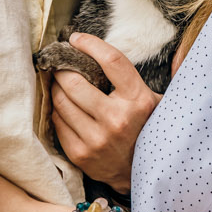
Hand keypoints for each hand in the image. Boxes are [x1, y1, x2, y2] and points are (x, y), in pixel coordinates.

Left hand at [51, 34, 158, 188]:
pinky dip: (58, 110)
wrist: (140, 173)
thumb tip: (119, 49)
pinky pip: (58, 122)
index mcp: (138, 100)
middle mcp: (117, 119)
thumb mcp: (155, 101)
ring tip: (59, 82)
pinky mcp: (80, 153)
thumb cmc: (145, 128)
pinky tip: (64, 105)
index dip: (90, 44)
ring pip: (61, 101)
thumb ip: (139, 78)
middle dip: (63, 68)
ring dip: (56, 88)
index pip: (112, 61)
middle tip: (61, 63)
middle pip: (75, 82)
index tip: (76, 38)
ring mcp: (96, 139)